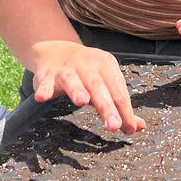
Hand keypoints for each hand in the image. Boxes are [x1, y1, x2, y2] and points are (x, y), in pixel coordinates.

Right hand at [29, 40, 143, 133]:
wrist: (56, 52)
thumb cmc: (86, 72)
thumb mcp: (106, 82)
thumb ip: (120, 104)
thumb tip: (138, 126)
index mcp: (106, 65)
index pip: (118, 91)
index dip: (125, 111)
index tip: (129, 128)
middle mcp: (87, 65)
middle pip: (98, 87)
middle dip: (107, 106)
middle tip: (113, 125)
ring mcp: (66, 69)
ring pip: (73, 81)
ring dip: (77, 90)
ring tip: (81, 102)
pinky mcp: (47, 75)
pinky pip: (45, 83)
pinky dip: (43, 89)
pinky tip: (42, 97)